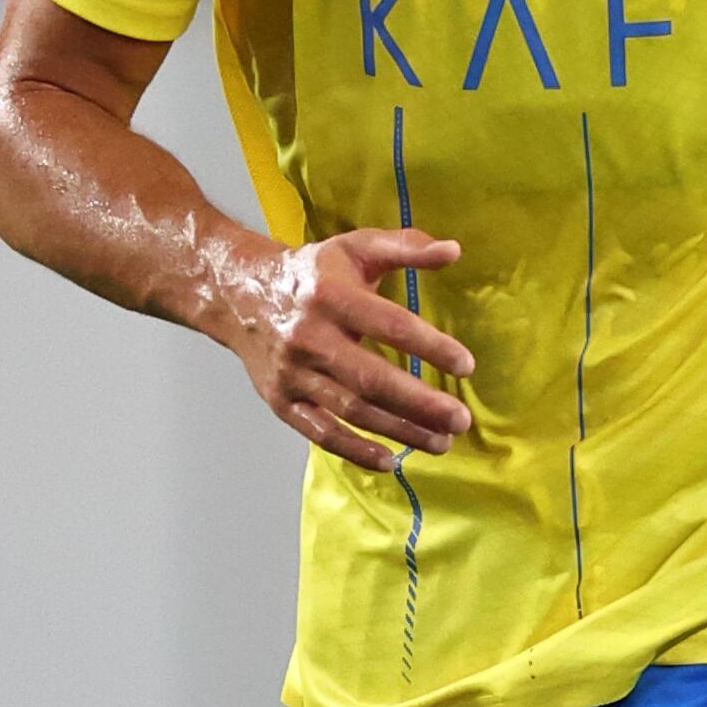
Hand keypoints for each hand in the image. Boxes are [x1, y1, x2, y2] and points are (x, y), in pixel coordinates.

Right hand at [222, 226, 475, 468]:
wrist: (240, 294)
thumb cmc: (312, 274)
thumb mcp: (356, 247)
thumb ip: (406, 246)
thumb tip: (454, 250)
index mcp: (331, 295)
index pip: (390, 325)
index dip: (430, 346)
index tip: (466, 365)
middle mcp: (310, 336)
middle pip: (371, 378)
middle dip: (420, 403)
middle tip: (460, 420)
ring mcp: (294, 373)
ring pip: (351, 409)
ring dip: (399, 430)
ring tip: (441, 442)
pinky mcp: (282, 401)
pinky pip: (320, 432)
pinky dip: (354, 450)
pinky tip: (390, 460)